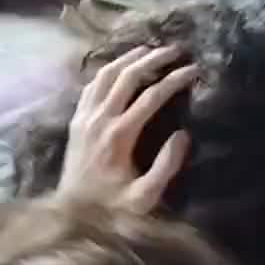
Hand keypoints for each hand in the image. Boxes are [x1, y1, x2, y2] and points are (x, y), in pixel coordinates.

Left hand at [59, 45, 196, 212]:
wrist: (71, 215)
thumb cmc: (112, 208)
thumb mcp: (144, 197)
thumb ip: (166, 167)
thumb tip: (183, 135)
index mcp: (119, 135)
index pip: (151, 96)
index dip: (175, 80)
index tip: (194, 70)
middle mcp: (99, 119)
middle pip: (127, 76)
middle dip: (154, 59)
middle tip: (176, 49)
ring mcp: (84, 117)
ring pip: (106, 74)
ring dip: (129, 58)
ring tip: (150, 50)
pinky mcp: (76, 120)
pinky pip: (91, 85)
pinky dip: (108, 70)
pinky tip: (120, 68)